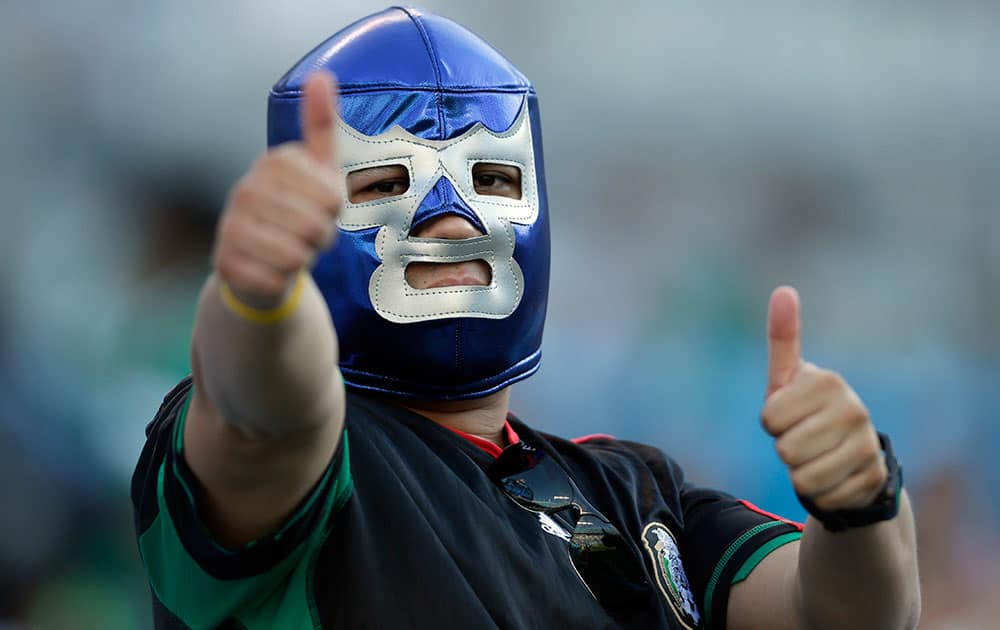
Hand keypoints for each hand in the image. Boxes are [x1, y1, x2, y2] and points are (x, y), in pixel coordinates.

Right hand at [213, 71, 340, 304]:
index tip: (320, 208)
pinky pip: (275, 279)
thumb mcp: (319, 169)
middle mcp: (246, 189)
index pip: (331, 197)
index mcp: (274, 162)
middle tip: (306, 235)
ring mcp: (230, 225)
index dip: (334, 212)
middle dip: (320, 239)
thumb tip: (321, 76)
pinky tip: (272, 272)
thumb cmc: (300, 211)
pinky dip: (282, 282)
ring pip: (295, 255)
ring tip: (291, 250)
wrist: (263, 261)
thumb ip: (321, 126)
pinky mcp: (224, 263)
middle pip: (314, 227)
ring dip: (302, 260)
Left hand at [761, 286, 886, 511]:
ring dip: (800, 475)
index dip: (771, 422)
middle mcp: (854, 410)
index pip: (769, 419)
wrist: (848, 455)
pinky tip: (832, 478)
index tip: (788, 414)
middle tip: (803, 438)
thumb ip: (783, 337)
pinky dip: (820, 495)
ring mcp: (867, 445)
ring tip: (816, 458)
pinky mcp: (873, 479)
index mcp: (827, 381)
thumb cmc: (806, 411)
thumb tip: (784, 290)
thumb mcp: (788, 378)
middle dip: (785, 450)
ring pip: (803, 479)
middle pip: (785, 451)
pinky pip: (823, 498)